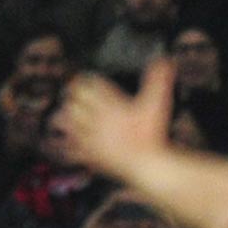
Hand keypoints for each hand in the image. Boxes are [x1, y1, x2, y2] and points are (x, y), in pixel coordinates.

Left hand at [62, 58, 175, 180]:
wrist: (146, 166)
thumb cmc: (152, 137)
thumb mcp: (158, 104)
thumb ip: (158, 80)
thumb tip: (164, 61)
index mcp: (109, 104)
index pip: (86, 85)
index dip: (83, 81)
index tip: (83, 81)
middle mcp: (95, 119)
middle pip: (71, 101)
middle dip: (70, 97)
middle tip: (71, 96)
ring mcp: (90, 138)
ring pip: (64, 122)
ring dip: (63, 117)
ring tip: (64, 116)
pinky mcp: (89, 155)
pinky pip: (68, 148)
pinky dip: (65, 144)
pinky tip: (66, 143)